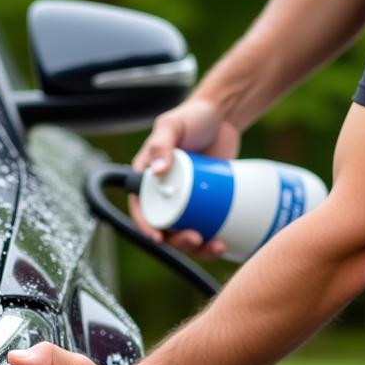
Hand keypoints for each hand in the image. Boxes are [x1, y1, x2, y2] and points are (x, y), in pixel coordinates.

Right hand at [130, 97, 240, 258]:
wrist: (223, 116)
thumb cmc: (192, 116)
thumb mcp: (172, 125)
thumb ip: (161, 144)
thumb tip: (157, 172)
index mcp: (147, 180)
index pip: (141, 209)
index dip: (146, 228)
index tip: (158, 238)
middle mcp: (164, 194)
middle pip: (166, 228)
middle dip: (178, 242)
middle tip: (195, 239)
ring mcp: (186, 201)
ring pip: (186, 233)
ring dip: (197, 248)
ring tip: (215, 246)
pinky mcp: (206, 203)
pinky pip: (206, 227)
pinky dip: (212, 240)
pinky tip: (222, 244)